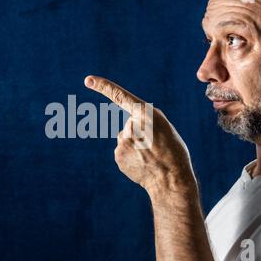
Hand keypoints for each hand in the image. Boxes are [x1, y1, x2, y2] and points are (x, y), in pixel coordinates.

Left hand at [84, 75, 195, 194]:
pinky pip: (123, 152)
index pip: (119, 96)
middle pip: (130, 125)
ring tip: (150, 156)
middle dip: (139, 134)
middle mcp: (131, 125)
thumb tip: (127, 131)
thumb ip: (145, 122)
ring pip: (126, 139)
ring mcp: (123, 141)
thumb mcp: (164, 127)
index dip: (103, 86)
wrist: (172, 179)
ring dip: (135, 146)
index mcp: (146, 113)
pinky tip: (142, 163)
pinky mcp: (118, 155)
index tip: (88, 80)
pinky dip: (131, 157)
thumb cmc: (173, 152)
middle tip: (155, 146)